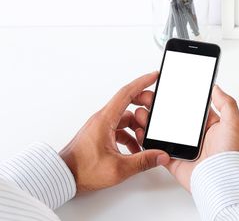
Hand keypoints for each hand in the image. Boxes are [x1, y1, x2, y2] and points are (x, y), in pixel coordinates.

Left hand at [59, 72, 169, 191]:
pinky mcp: (100, 135)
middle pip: (128, 102)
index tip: (154, 76)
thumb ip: (143, 161)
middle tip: (156, 113)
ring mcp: (101, 126)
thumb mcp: (118, 168)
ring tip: (146, 138)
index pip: (127, 93)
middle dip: (144, 106)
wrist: (62, 177)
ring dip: (138, 125)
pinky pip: (120, 128)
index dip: (142, 82)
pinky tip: (136, 149)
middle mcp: (102, 119)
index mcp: (105, 120)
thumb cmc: (82, 170)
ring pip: (126, 117)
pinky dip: (131, 135)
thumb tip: (160, 155)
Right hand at [134, 85, 238, 191]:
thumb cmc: (231, 154)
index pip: (192, 108)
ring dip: (151, 121)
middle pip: (174, 118)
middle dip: (161, 108)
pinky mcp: (174, 160)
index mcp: (210, 126)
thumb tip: (216, 88)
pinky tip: (140, 130)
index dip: (180, 98)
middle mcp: (197, 137)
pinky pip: (157, 149)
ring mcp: (184, 148)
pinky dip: (148, 141)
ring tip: (141, 110)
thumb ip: (226, 103)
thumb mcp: (234, 123)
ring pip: (163, 132)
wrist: (221, 179)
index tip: (167, 88)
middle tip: (149, 97)